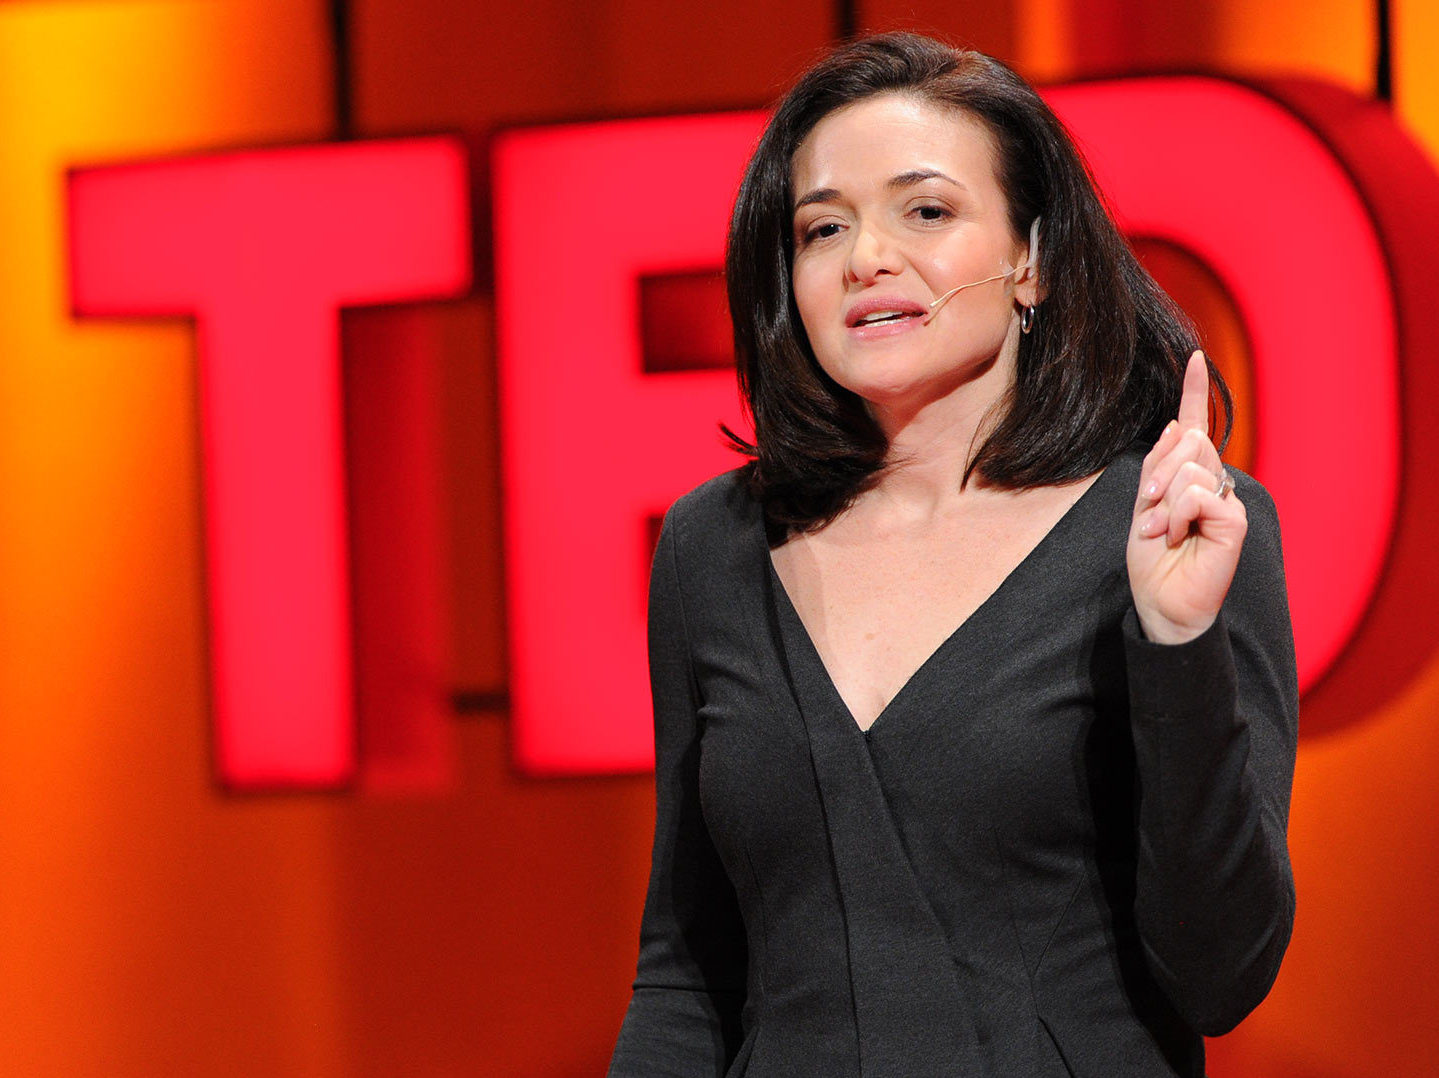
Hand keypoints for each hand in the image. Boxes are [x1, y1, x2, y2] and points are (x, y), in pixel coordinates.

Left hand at [1127, 350, 1246, 644]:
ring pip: (1191, 467)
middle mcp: (1212, 483)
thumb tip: (1181, 425)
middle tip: (1148, 512)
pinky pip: (1200, 494)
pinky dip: (1178, 515)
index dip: (1193, 392)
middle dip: (1157, 471)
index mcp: (1188, 477)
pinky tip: (1177, 537)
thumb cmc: (1153, 561)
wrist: (1161, 603)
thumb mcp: (1143, 506)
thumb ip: (1159, 467)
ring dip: (1163, 502)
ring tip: (1162, 532)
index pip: (1194, 427)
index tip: (1194, 357)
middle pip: (1188, 442)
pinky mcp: (1235, 520)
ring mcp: (1227, 500)